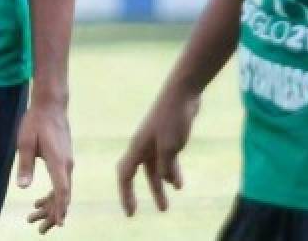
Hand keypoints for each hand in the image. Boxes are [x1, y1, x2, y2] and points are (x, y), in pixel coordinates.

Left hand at [17, 97, 73, 233]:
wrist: (51, 106)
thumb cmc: (37, 122)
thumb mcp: (26, 142)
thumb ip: (24, 164)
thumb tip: (22, 187)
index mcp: (59, 162)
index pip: (62, 190)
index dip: (60, 207)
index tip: (59, 223)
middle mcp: (67, 165)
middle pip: (63, 195)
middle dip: (52, 214)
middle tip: (40, 231)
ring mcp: (67, 163)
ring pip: (62, 191)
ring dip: (50, 206)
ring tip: (35, 220)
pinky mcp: (63, 160)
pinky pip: (60, 183)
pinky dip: (52, 195)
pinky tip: (39, 202)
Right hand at [116, 87, 200, 215]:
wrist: (182, 95)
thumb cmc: (172, 119)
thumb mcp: (170, 148)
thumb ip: (165, 167)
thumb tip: (165, 179)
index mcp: (137, 148)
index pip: (125, 175)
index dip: (126, 194)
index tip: (131, 213)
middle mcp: (143, 146)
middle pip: (142, 174)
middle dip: (149, 192)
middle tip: (155, 210)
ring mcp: (156, 141)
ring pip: (156, 169)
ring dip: (161, 186)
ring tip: (166, 205)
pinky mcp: (168, 137)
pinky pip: (167, 161)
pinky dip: (171, 173)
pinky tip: (179, 185)